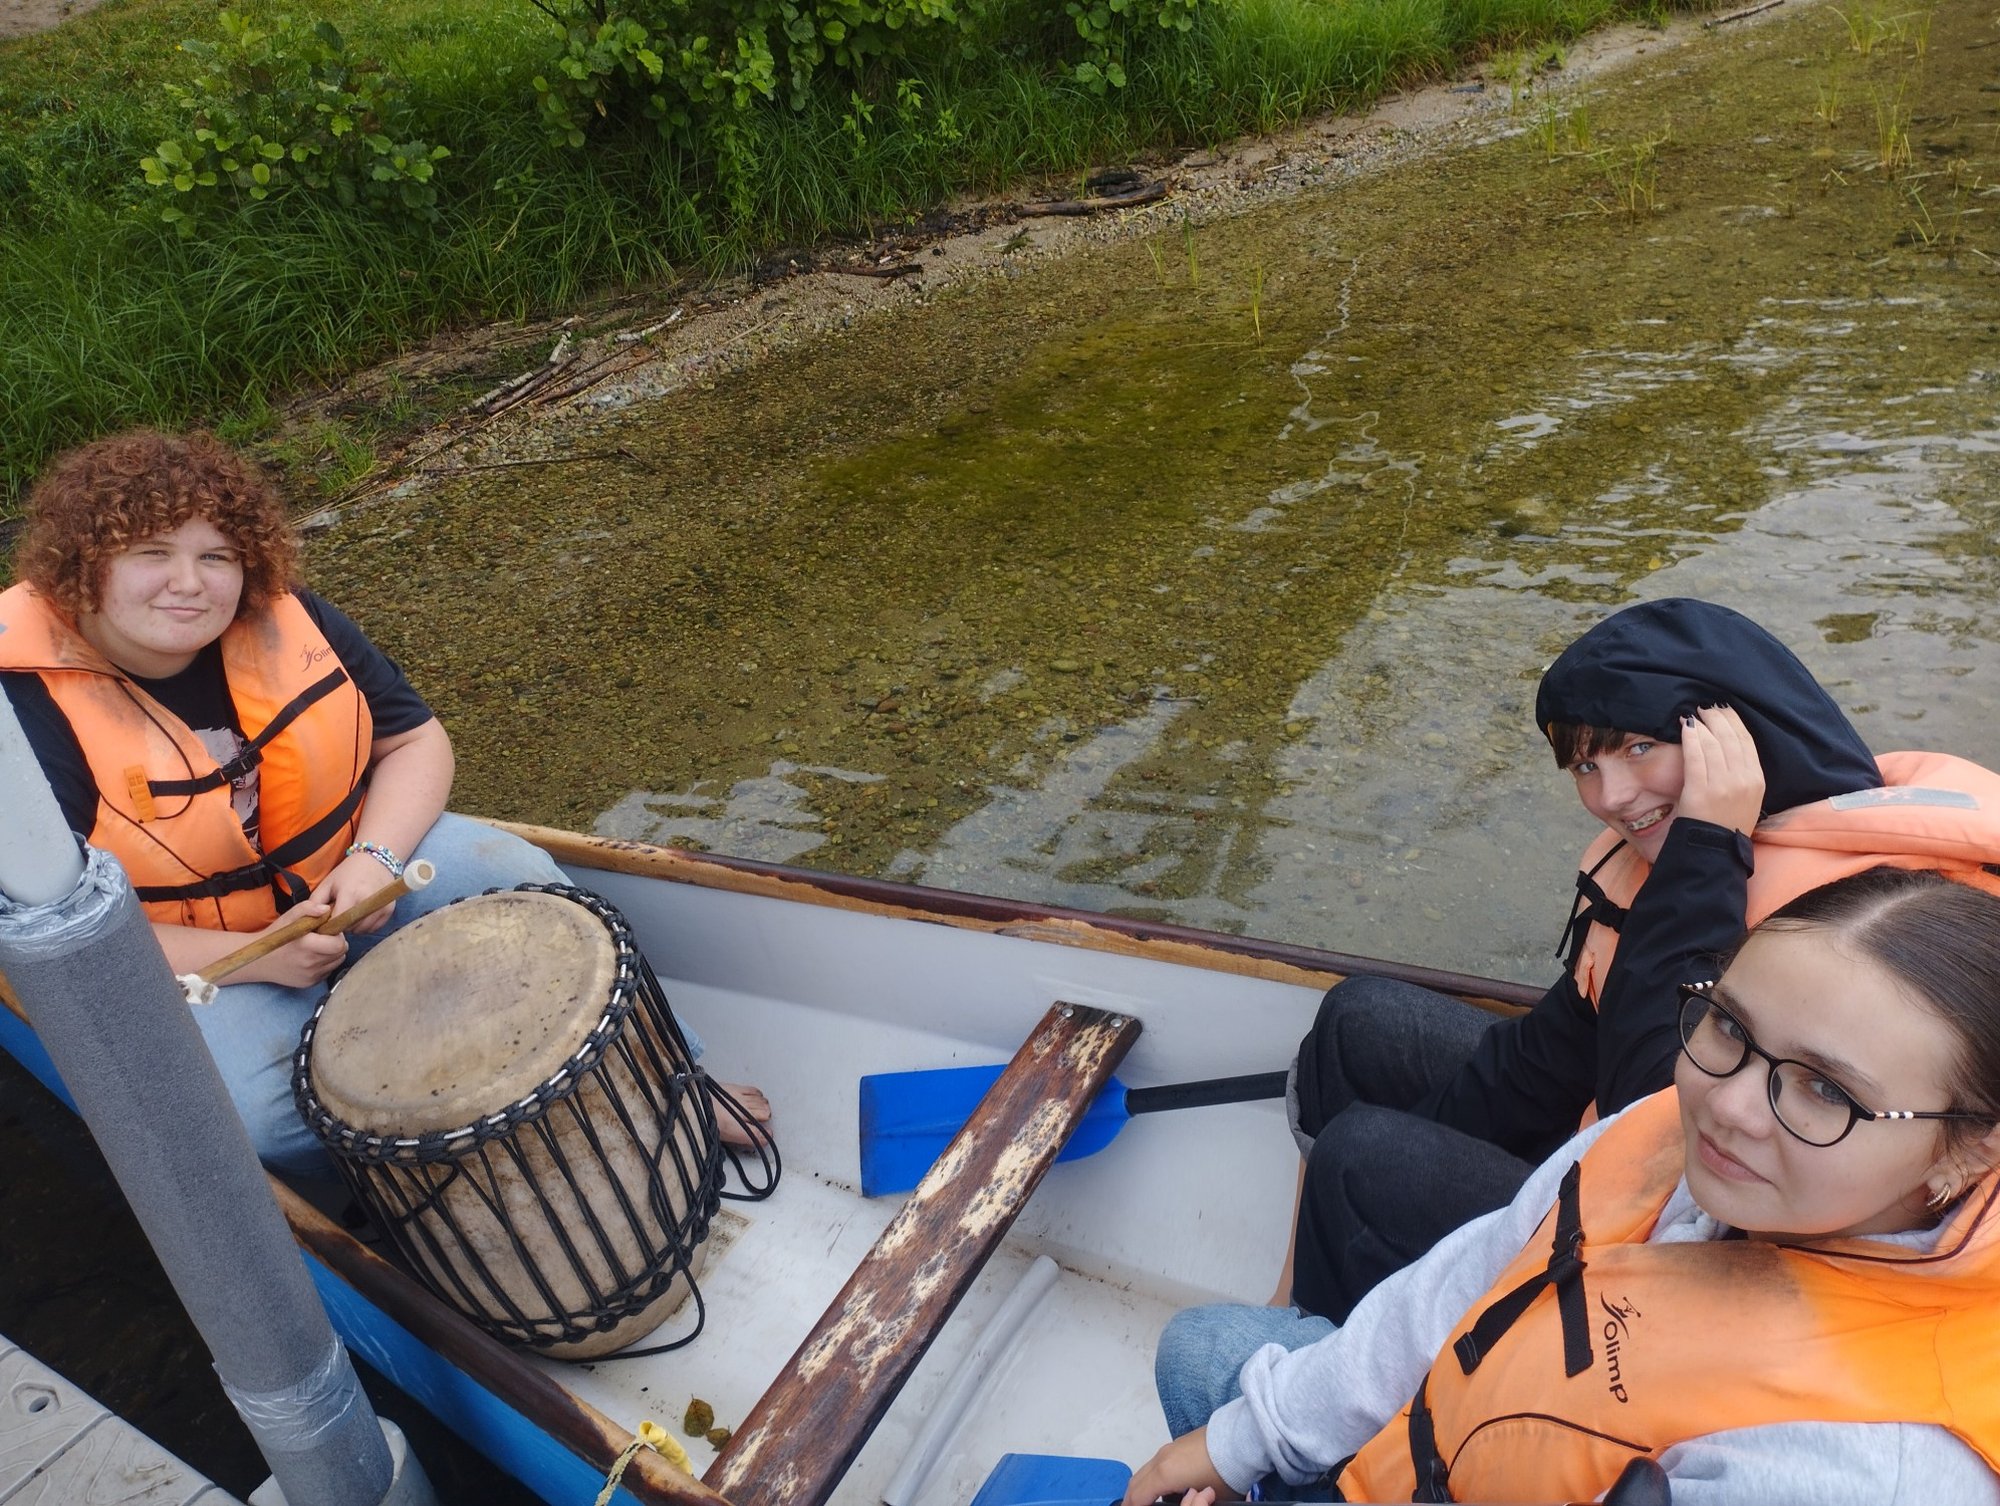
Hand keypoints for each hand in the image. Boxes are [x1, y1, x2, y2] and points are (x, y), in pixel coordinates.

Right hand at [241, 902, 347, 987]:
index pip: (339, 944)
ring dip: (332, 954)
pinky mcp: (309, 983)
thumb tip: (326, 909)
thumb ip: (308, 908)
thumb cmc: (275, 936)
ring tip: (318, 947)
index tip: (328, 930)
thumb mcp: (289, 917)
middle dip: (337, 943)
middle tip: (324, 937)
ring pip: (336, 962)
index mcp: (306, 946)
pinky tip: (312, 957)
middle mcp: (310, 963)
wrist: (258, 961)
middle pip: (341, 953)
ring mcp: (310, 975)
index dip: (337, 935)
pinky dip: (325, 963)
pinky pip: (327, 971)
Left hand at [310, 852, 402, 935]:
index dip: (329, 925)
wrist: (375, 861)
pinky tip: (361, 914)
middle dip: (341, 925)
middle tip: (339, 915)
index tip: (326, 922)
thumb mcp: (327, 883)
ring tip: (350, 913)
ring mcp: (380, 906)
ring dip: (354, 927)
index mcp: (350, 893)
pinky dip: (366, 925)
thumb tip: (310, 922)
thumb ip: (315, 902)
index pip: (336, 921)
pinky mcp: (389, 910)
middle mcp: (367, 901)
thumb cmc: (348, 872)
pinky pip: (373, 928)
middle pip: (349, 927)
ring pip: (362, 930)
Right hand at [1123, 1430, 1231, 1505]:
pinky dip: (1151, 1476)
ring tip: (1144, 1500)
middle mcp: (1161, 1459)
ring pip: (1145, 1470)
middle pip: (1136, 1481)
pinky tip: (1162, 1485)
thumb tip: (1186, 1503)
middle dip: (1131, 1498)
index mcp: (1164, 1474)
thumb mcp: (1208, 1499)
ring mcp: (1169, 1449)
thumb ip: (1193, 1504)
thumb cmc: (1223, 1475)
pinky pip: (1156, 1463)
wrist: (1238, 1440)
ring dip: (1141, 1485)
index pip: (1139, 1496)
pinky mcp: (1178, 1444)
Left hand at [1676, 705, 1763, 836]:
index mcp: (1757, 780)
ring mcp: (1723, 785)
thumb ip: (1743, 772)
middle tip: (1705, 707)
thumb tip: (1729, 743)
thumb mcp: (1748, 796)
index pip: (1746, 741)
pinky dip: (1690, 739)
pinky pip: (1695, 757)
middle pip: (1730, 738)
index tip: (1724, 710)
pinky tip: (1686, 727)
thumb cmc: (1727, 822)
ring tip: (1693, 715)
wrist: (1715, 849)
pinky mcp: (1701, 791)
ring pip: (1713, 744)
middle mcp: (1743, 780)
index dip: (1734, 721)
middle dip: (1717, 718)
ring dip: (1702, 725)